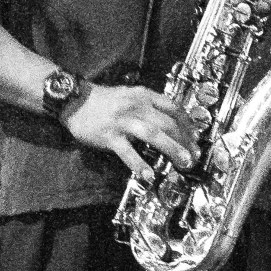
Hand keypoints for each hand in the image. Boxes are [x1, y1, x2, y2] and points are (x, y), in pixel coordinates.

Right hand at [62, 84, 197, 181]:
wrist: (74, 100)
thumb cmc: (104, 100)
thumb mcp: (130, 95)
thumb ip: (148, 105)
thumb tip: (169, 121)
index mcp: (144, 96)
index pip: (173, 108)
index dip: (188, 123)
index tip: (196, 137)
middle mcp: (137, 107)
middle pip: (168, 123)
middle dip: (185, 140)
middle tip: (195, 155)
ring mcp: (123, 122)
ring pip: (154, 134)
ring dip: (172, 149)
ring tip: (184, 162)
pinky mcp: (110, 136)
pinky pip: (128, 152)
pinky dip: (139, 164)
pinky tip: (149, 175)